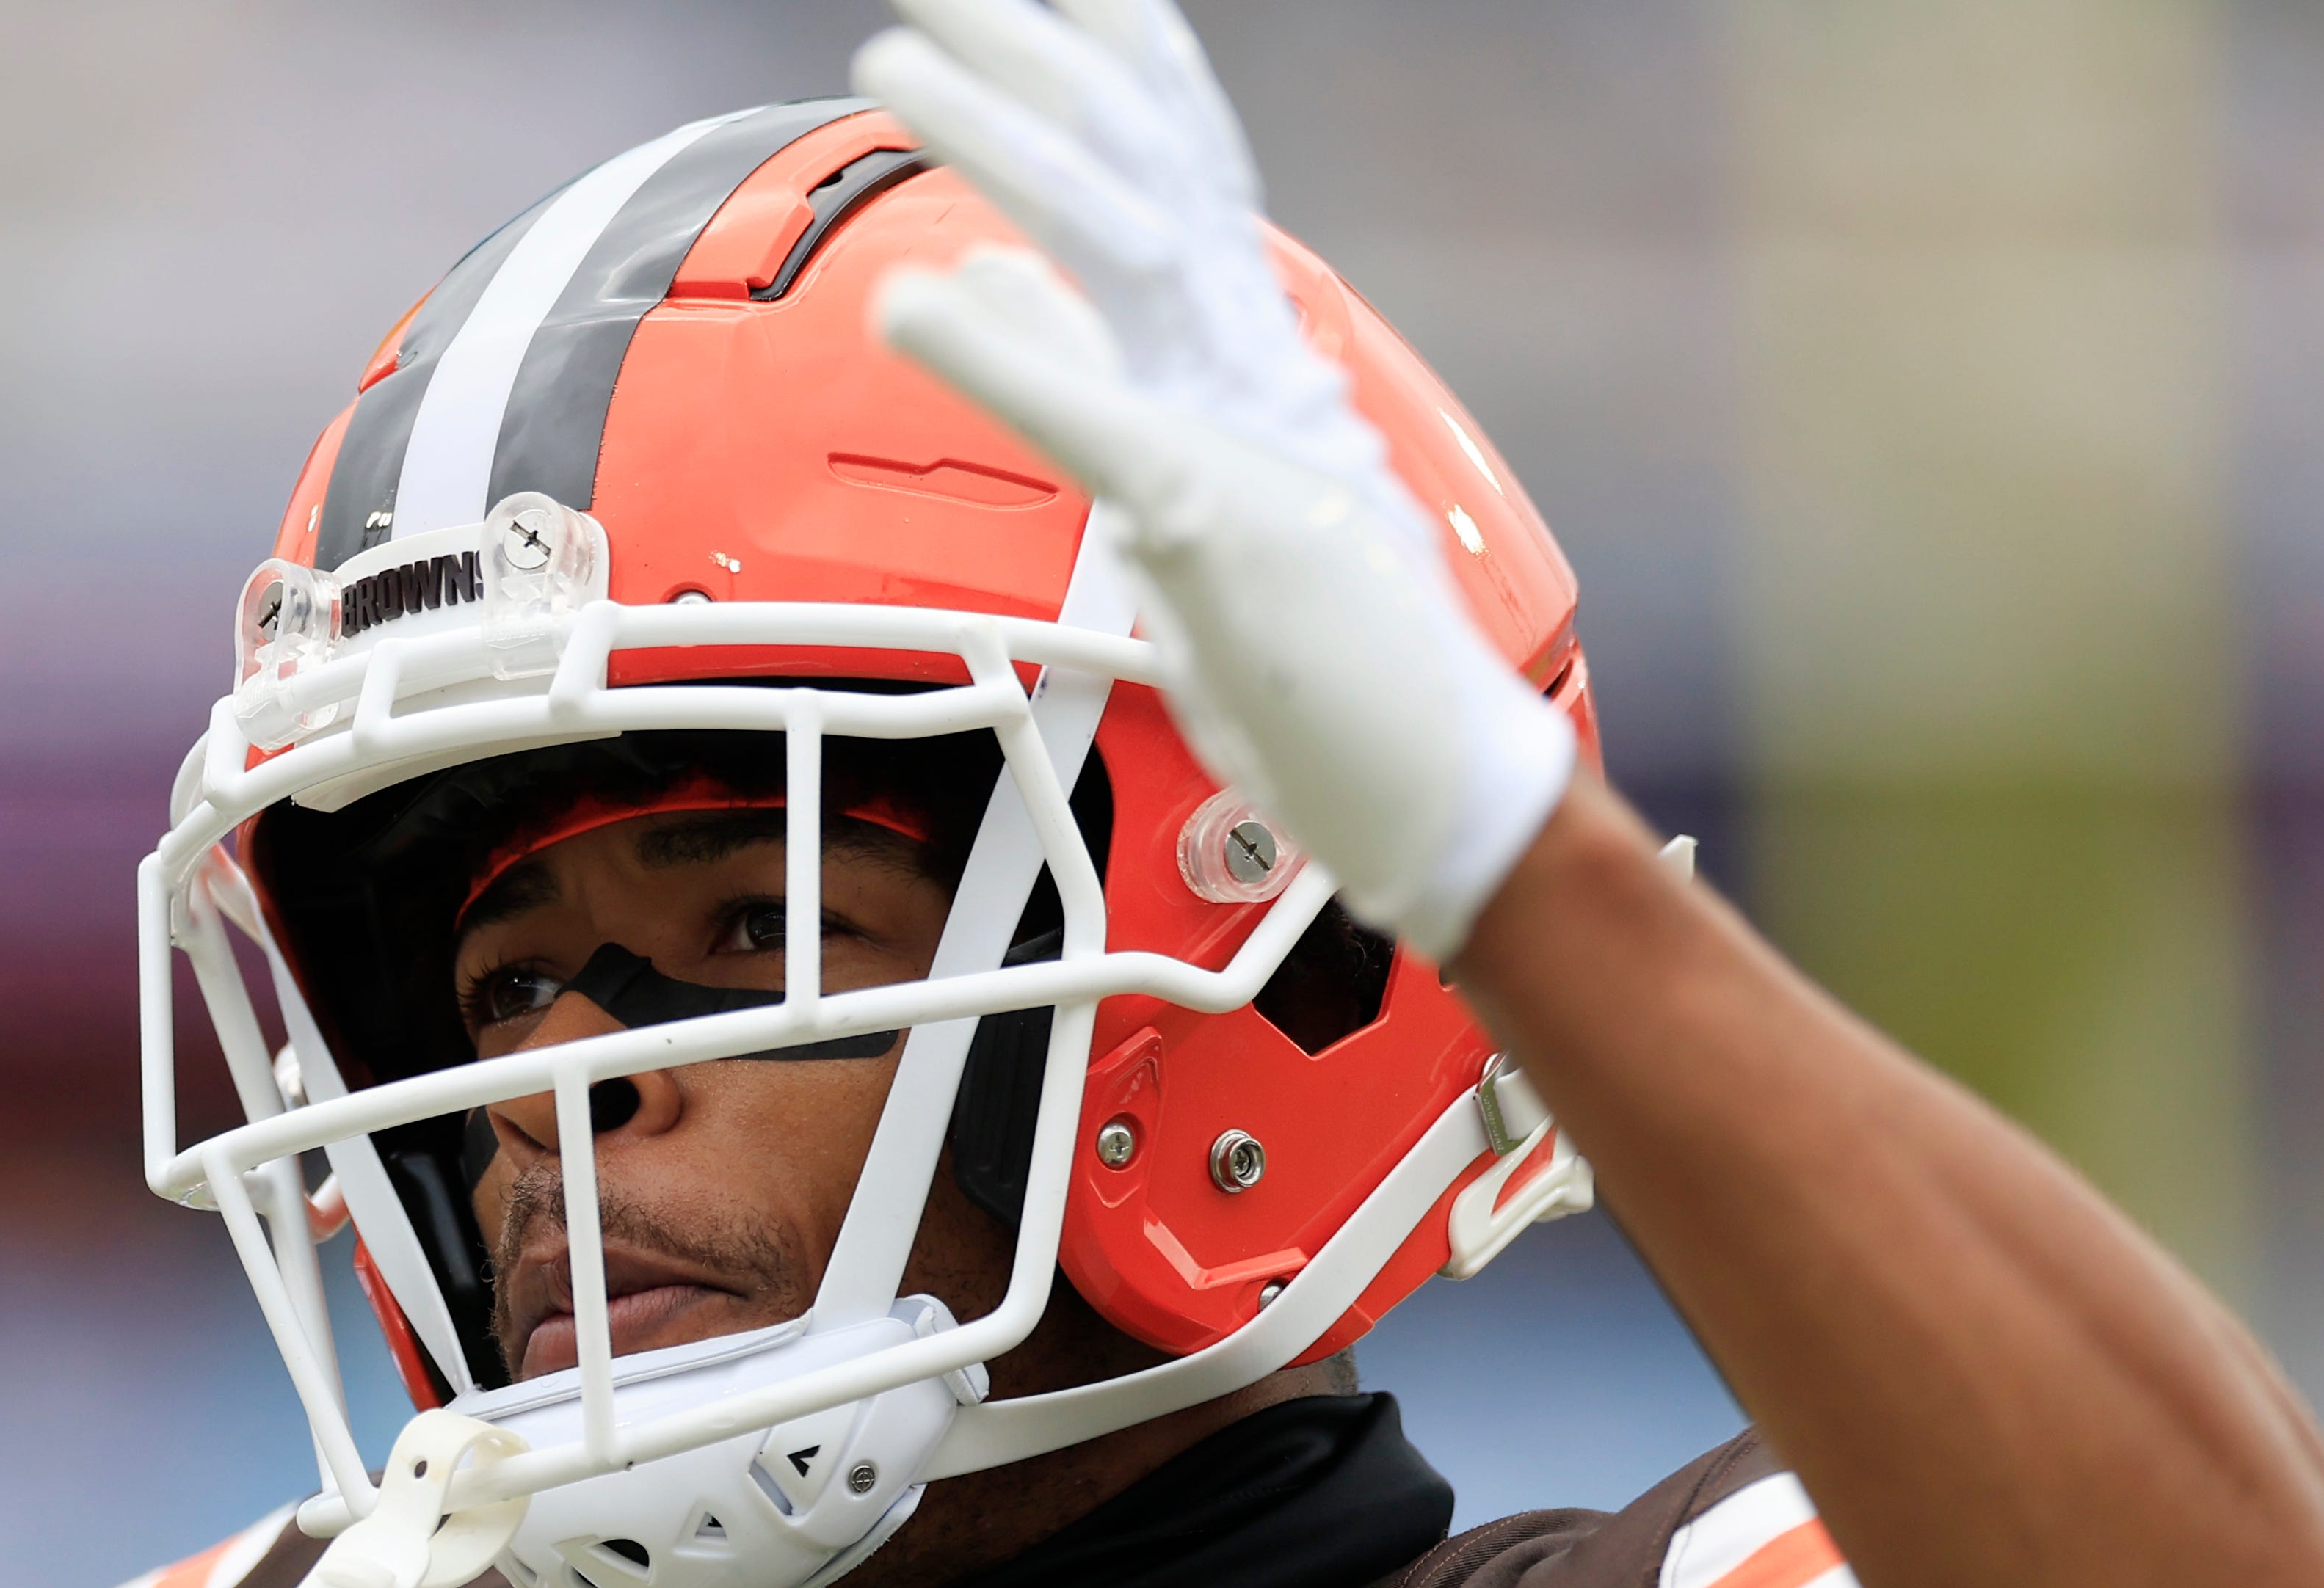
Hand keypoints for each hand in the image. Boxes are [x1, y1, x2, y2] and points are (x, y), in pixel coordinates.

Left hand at [855, 0, 1575, 958]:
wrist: (1429, 779)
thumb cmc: (1321, 650)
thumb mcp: (1178, 482)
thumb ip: (1079, 373)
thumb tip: (986, 278)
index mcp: (1238, 347)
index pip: (1175, 159)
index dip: (1109, 51)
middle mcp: (1245, 357)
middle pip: (1137, 155)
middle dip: (1030, 51)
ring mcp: (1233, 425)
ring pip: (1117, 234)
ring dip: (1000, 138)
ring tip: (895, 63)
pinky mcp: (1211, 515)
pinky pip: (1093, 416)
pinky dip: (1000, 350)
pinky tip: (909, 299)